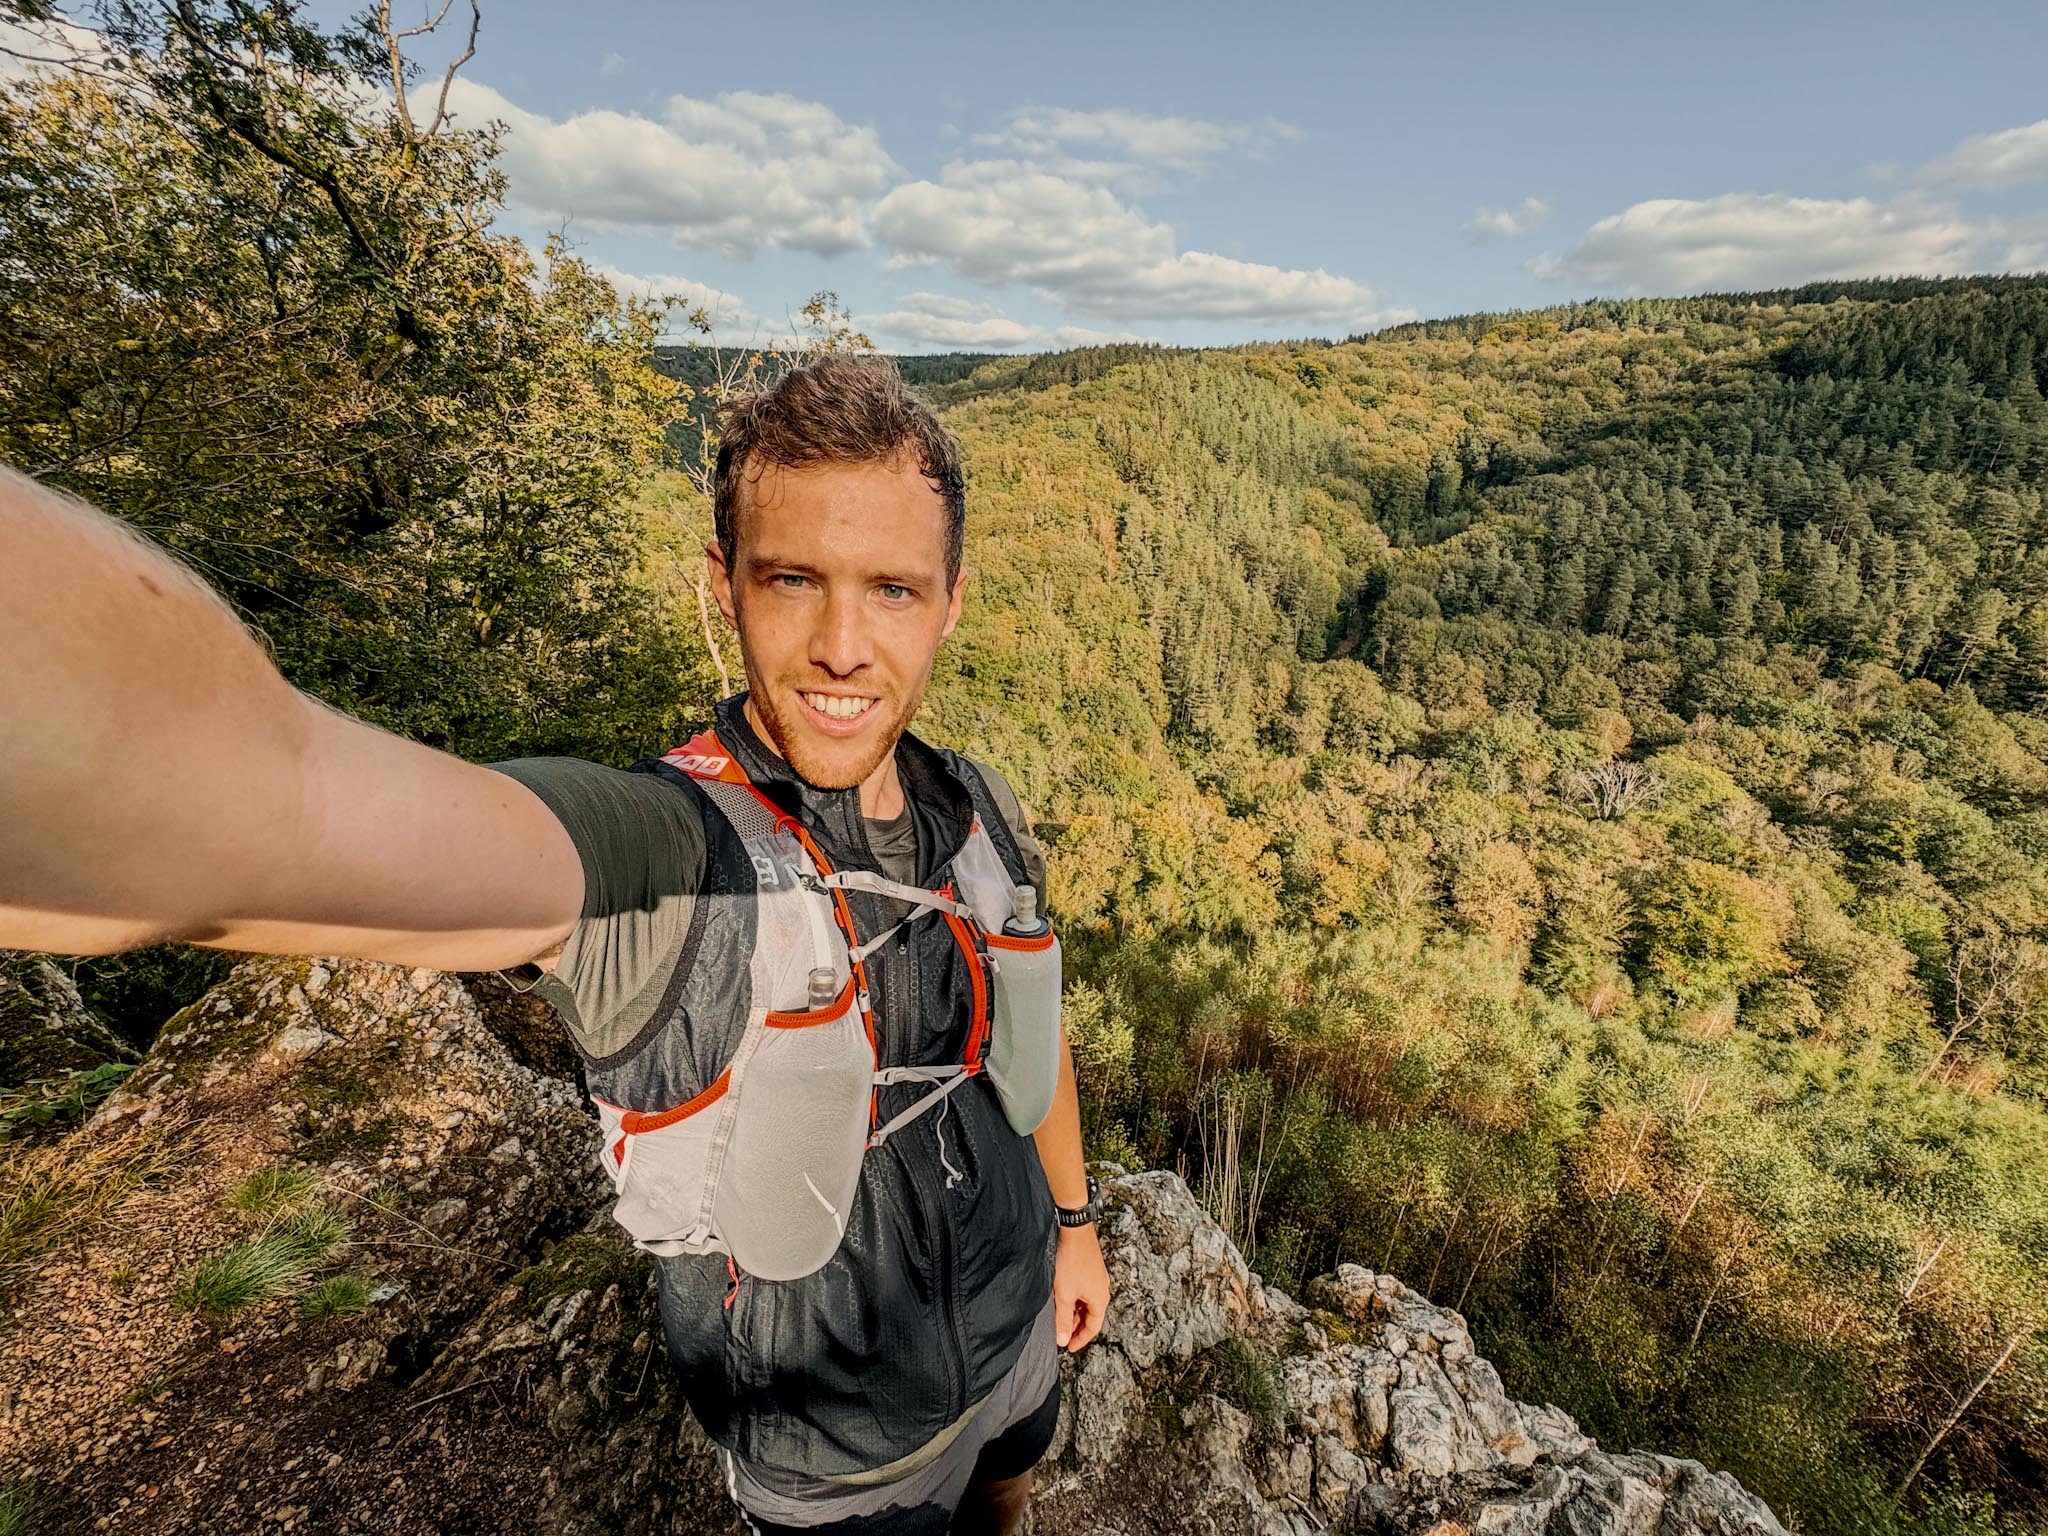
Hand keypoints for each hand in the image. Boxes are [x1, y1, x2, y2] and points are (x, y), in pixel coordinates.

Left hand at [1053, 1223, 1109, 1351]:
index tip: (1068, 1347)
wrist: (1075, 1230)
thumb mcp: (1064, 1295)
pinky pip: (1084, 1292)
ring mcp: (1097, 1279)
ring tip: (1058, 1318)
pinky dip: (1074, 1300)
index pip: (1093, 1327)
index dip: (1080, 1340)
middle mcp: (1102, 1290)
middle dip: (1076, 1327)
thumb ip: (1062, 1319)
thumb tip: (1062, 1340)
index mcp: (1100, 1299)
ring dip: (1074, 1313)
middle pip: (1091, 1316)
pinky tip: (1061, 1298)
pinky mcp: (1091, 1270)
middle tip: (1061, 1334)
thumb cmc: (1071, 1261)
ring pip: (1086, 1304)